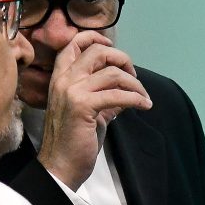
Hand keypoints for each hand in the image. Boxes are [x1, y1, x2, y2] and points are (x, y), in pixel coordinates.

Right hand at [37, 31, 151, 189]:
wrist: (60, 166)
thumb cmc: (74, 141)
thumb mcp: (91, 113)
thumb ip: (106, 98)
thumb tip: (127, 91)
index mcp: (60, 78)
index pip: (73, 44)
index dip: (95, 38)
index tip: (112, 45)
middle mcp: (63, 80)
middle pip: (98, 52)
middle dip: (122, 60)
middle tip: (134, 77)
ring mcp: (71, 91)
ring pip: (112, 73)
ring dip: (135, 84)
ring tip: (143, 97)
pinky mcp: (83, 106)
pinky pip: (118, 94)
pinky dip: (137, 98)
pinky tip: (145, 106)